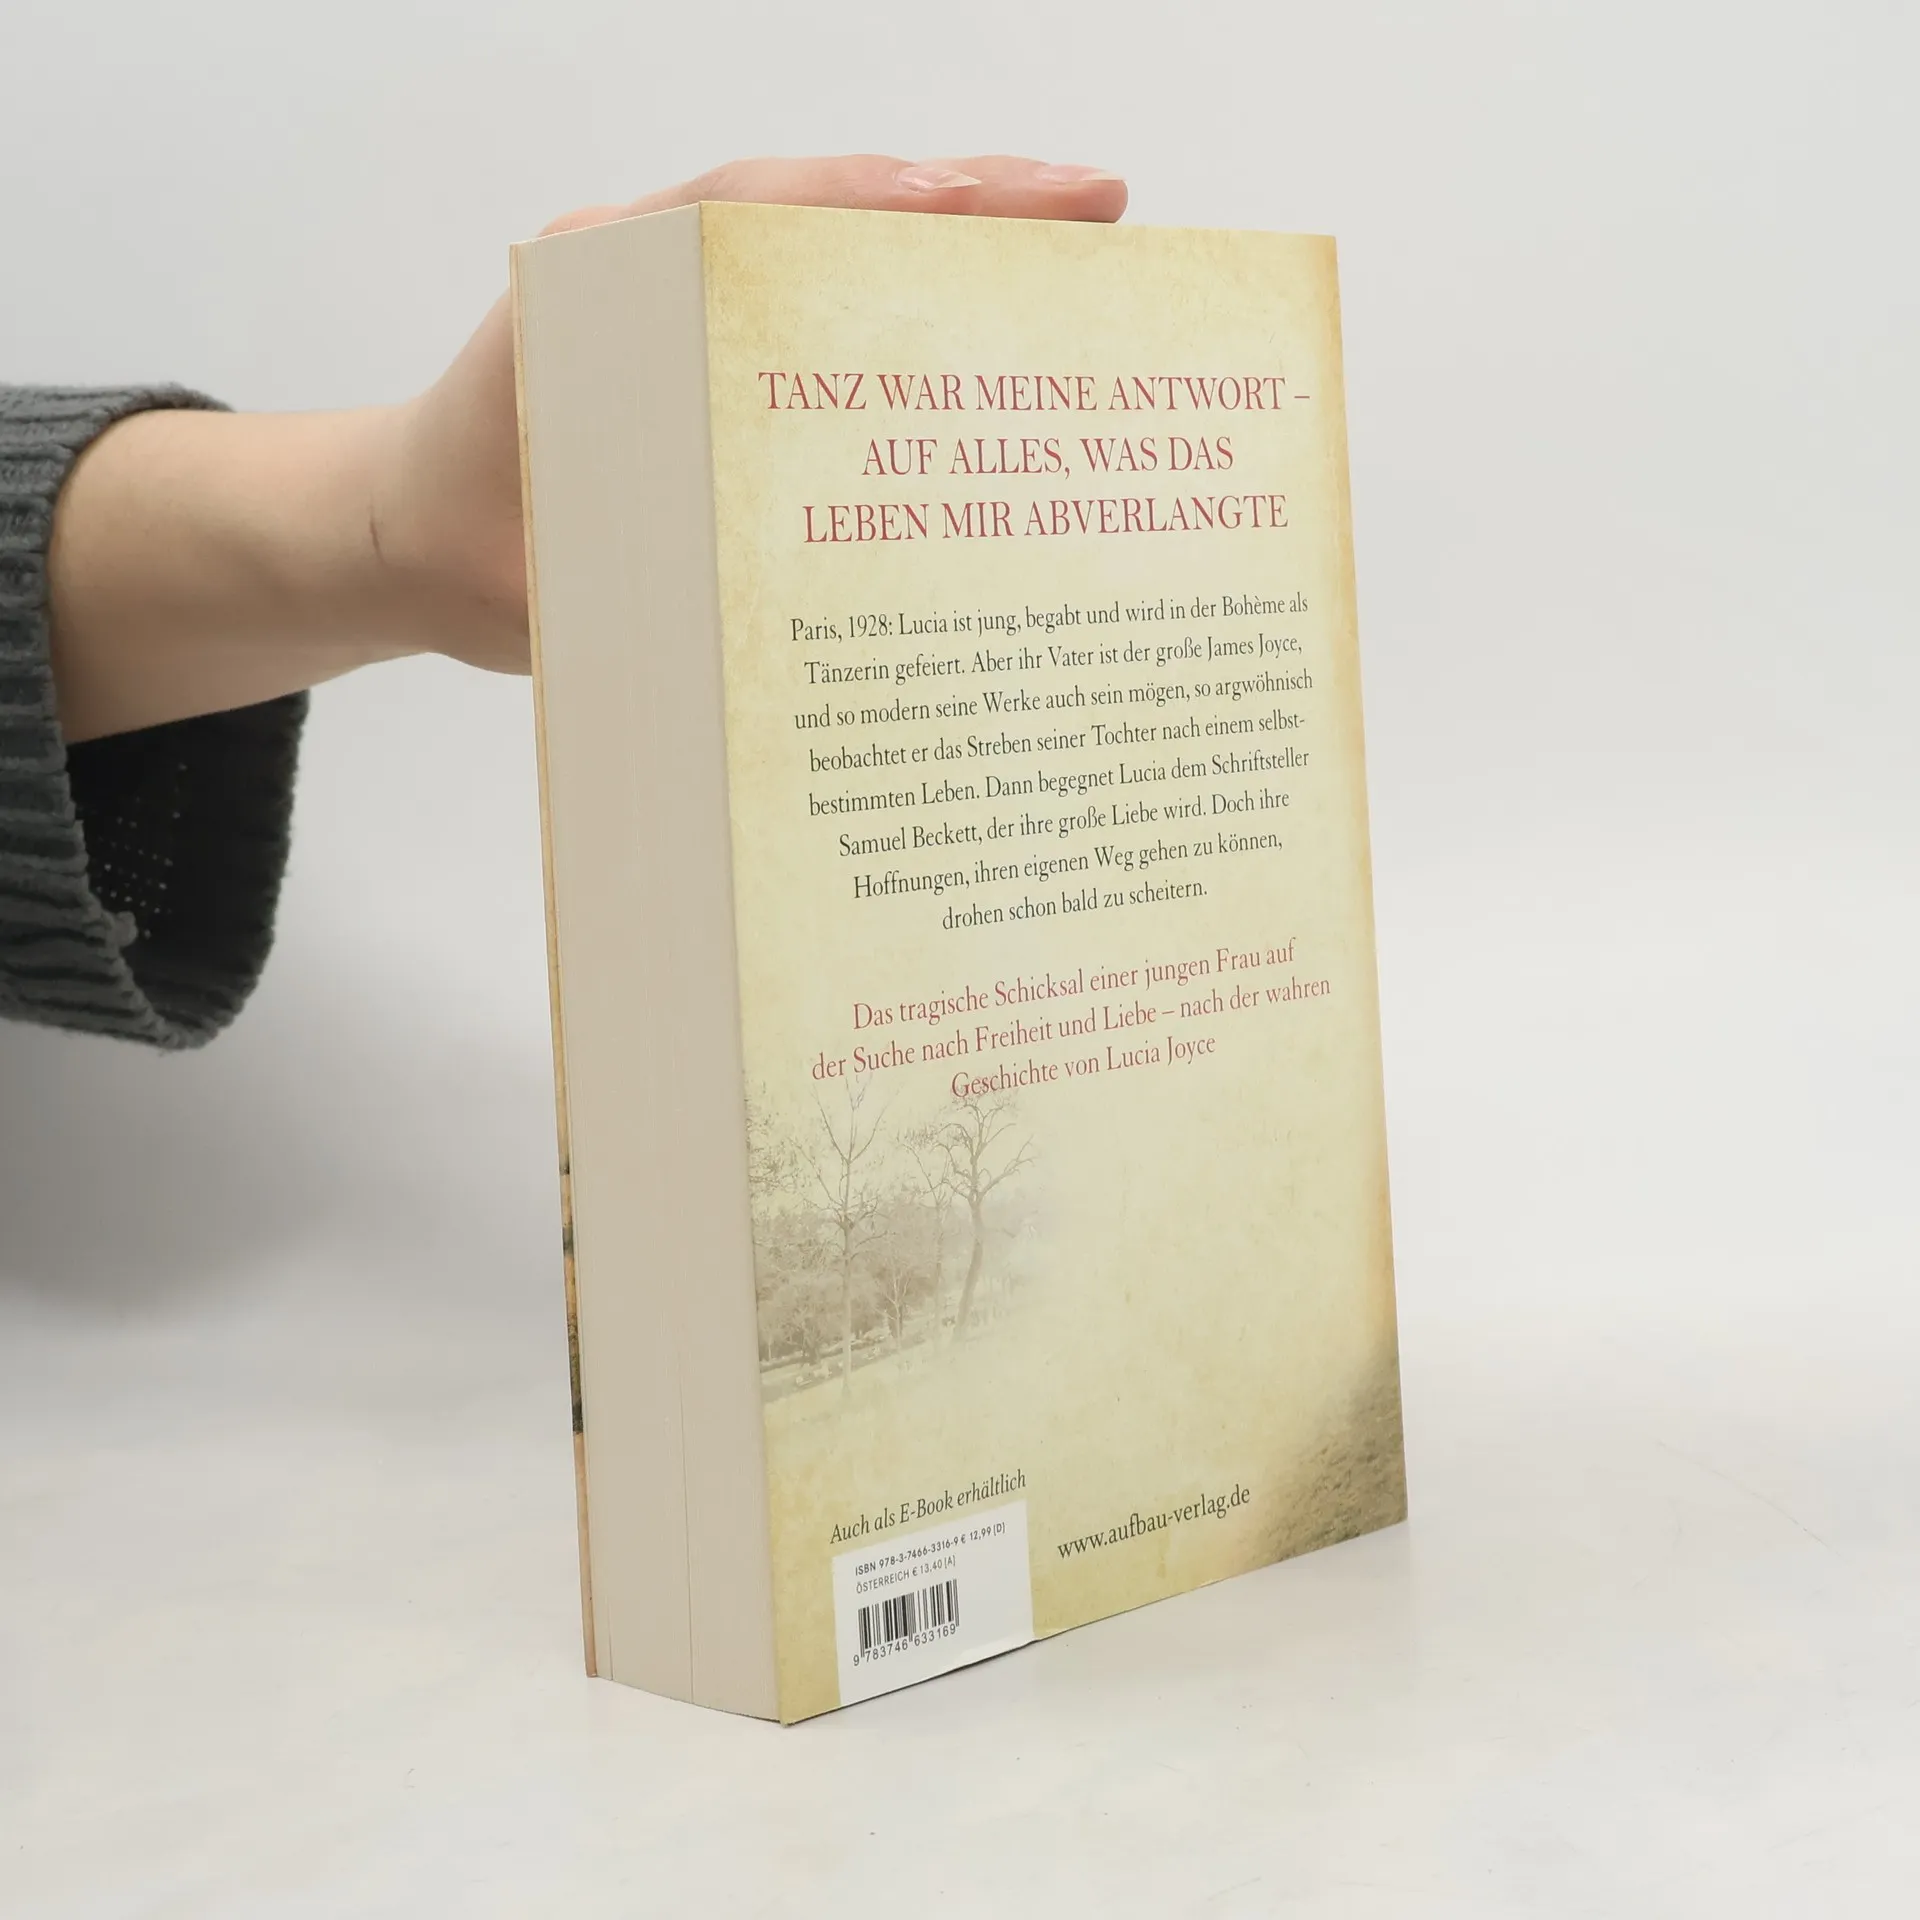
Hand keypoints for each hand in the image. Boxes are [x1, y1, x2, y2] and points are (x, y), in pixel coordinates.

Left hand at [372, 154, 1128, 676]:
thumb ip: (626, 578)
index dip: (871, 209)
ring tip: (1077, 239)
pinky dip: (911, 306)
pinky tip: (995, 327)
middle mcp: (653, 278)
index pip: (753, 219)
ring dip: (956, 245)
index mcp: (603, 298)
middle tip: (1093, 204)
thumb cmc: (462, 550)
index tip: (976, 204)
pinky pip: (822, 310)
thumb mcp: (535, 573)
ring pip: (836, 252)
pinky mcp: (715, 355)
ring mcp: (689, 308)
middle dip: (965, 202)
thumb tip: (763, 617)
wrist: (408, 538)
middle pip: (823, 212)